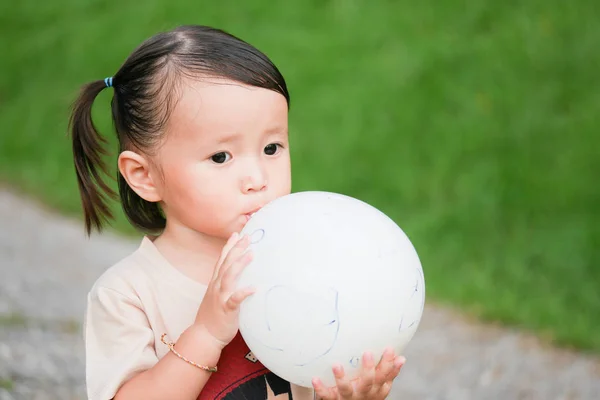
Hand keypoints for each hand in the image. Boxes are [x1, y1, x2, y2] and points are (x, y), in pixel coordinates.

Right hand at [194, 232, 254, 348]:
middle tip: (248, 237)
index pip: (221, 260)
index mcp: (215, 283)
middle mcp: (216, 287)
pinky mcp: (226, 309)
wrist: (204, 336)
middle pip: (226, 263)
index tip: (236, 234)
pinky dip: (243, 293)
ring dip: (240, 264)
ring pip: (229, 277)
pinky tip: (254, 288)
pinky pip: (235, 300)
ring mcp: (220, 297)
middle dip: (236, 249)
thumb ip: (225, 284)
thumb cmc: (213, 316)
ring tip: (251, 254)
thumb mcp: (217, 295)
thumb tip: (235, 275)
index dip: (228, 246)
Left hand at [312, 348, 405, 399]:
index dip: (389, 364)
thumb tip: (402, 358)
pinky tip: (315, 378)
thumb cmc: (365, 394)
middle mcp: (363, 394)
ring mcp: (348, 398)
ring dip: (341, 378)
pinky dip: (321, 388)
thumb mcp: (379, 386)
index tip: (389, 348)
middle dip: (369, 369)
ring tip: (336, 365)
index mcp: (375, 390)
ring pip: (346, 390)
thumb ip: (389, 373)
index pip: (384, 376)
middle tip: (367, 353)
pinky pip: (327, 395)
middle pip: (368, 382)